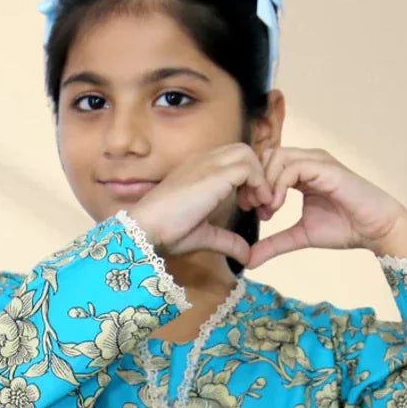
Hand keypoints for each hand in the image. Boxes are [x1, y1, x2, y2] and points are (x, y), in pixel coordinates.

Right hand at [128, 144, 273, 266]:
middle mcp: (204, 160)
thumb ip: (227, 240)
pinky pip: (249, 168)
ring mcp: (208, 164)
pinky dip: (259, 185)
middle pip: (244, 152)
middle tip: (256, 206)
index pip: (234, 160)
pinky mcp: (214, 174)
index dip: (248, 180)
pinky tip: (253, 207)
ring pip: (249, 155)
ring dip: (260, 180)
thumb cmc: (166, 232)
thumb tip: (247, 255)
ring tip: (256, 206)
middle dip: (258, 176)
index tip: (248, 207)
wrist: (146, 229)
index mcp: (199, 169)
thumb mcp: (204, 236)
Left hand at [244, 148, 406, 267]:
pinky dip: (279, 185)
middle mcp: (307, 161)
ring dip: (265, 184)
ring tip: (267, 210)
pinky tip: (277, 207)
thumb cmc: (344, 228)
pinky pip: (292, 167)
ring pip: (277, 157)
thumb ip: (274, 244)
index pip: (266, 165)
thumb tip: (249, 260)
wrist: (376, 229)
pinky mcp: (325, 167)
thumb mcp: (299, 236)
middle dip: (255, 181)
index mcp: (300, 172)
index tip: (250, 210)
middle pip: (267, 155)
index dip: (253, 185)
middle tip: (253, 209)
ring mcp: (317, 161)